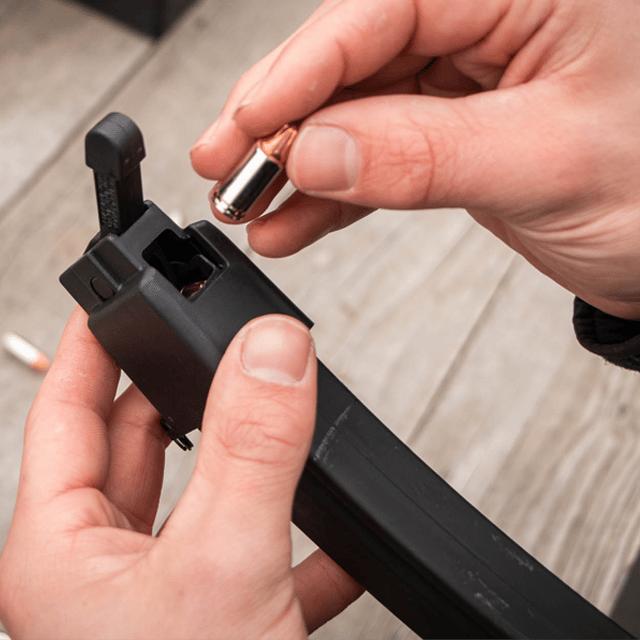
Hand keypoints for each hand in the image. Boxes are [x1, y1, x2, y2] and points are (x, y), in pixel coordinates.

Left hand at [0, 310, 360, 638]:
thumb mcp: (226, 565)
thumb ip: (254, 448)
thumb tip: (271, 349)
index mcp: (63, 553)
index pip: (65, 409)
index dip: (92, 342)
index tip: (117, 295)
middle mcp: (101, 573)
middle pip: (136, 446)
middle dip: (184, 393)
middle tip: (220, 348)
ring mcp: (160, 601)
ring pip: (200, 499)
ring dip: (250, 464)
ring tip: (281, 420)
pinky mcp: (216, 626)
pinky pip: (254, 557)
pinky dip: (300, 539)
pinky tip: (339, 533)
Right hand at [191, 0, 639, 319]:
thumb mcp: (544, 165)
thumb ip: (422, 155)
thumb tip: (317, 150)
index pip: (383, 10)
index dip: (302, 69)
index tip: (246, 122)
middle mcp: (489, 19)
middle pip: (353, 58)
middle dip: (284, 123)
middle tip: (227, 167)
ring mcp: (463, 78)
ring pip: (353, 112)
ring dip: (297, 166)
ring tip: (249, 206)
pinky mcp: (448, 129)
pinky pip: (374, 155)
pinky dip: (332, 195)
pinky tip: (293, 221)